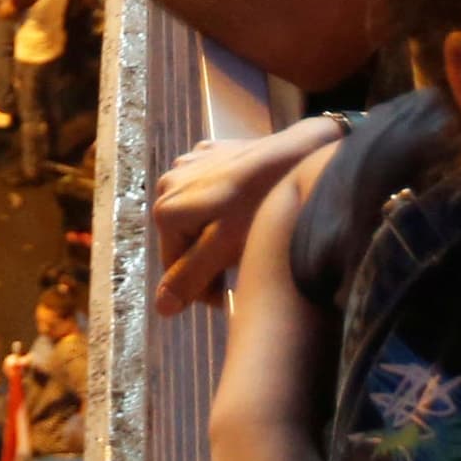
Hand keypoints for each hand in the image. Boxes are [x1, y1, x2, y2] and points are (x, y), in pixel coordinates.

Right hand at [152, 121, 349, 313]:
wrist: (299, 154)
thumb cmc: (262, 204)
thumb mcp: (224, 249)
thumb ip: (190, 278)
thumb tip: (161, 309)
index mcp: (166, 209)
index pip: (175, 269)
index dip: (204, 287)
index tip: (232, 292)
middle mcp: (168, 182)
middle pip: (184, 240)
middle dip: (210, 257)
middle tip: (244, 262)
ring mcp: (190, 163)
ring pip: (198, 216)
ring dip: (217, 230)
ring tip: (249, 234)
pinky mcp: (211, 152)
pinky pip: (210, 189)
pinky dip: (225, 203)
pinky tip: (249, 204)